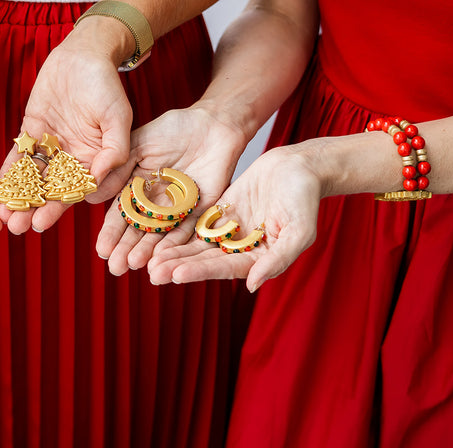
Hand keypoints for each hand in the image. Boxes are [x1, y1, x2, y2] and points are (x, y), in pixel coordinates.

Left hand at [0, 23, 132, 233]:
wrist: (83, 55)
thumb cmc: (106, 85)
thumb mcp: (118, 115)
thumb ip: (114, 148)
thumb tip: (100, 178)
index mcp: (95, 160)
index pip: (75, 191)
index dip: (58, 208)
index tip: (42, 224)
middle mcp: (72, 159)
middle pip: (50, 190)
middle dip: (33, 209)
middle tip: (15, 227)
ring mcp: (51, 147)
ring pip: (33, 178)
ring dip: (18, 196)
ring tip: (2, 215)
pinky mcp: (32, 132)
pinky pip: (20, 156)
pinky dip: (8, 172)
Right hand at [94, 105, 248, 274]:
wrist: (211, 124)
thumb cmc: (172, 129)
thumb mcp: (137, 145)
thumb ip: (117, 169)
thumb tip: (92, 197)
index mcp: (137, 188)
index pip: (121, 215)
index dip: (111, 233)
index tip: (101, 250)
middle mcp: (155, 203)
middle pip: (139, 230)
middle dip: (126, 249)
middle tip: (115, 268)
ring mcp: (178, 209)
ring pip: (160, 235)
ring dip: (148, 252)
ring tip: (134, 265)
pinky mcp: (201, 210)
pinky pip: (187, 230)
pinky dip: (175, 243)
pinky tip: (162, 256)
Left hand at [146, 143, 321, 291]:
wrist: (300, 166)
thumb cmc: (305, 198)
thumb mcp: (299, 230)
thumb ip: (278, 259)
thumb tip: (251, 285)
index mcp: (260, 259)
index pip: (225, 268)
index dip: (201, 271)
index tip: (177, 274)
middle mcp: (241, 249)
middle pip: (205, 260)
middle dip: (179, 266)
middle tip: (153, 273)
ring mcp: (228, 231)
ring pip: (196, 245)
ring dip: (173, 252)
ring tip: (147, 260)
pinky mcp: (219, 212)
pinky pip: (195, 223)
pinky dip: (177, 230)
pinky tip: (156, 234)